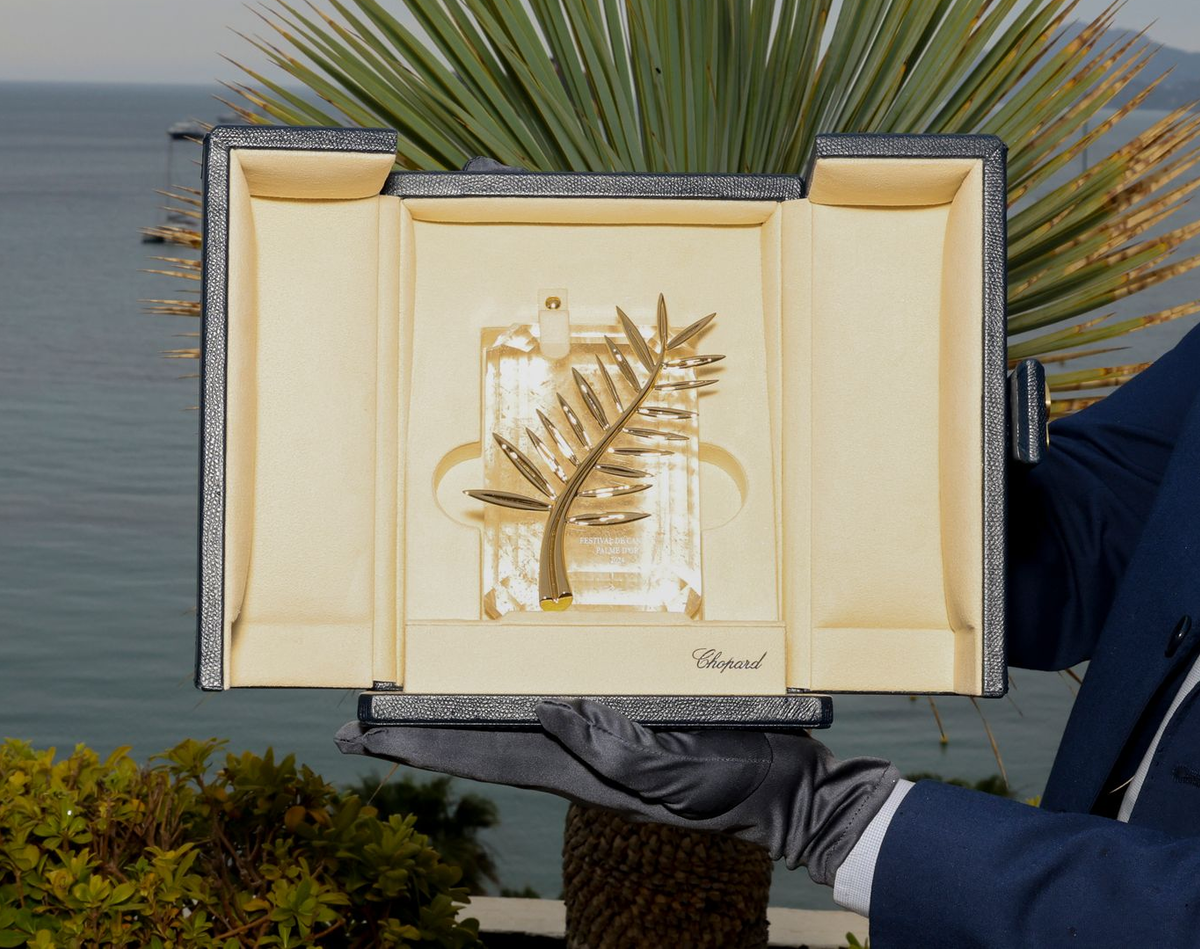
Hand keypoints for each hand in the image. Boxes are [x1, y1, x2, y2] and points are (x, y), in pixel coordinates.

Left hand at [336, 699, 897, 886]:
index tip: (366, 737)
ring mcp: (601, 741)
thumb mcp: (679, 775)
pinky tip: (509, 689)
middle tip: (363, 725)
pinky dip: (518, 697)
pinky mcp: (629, 721)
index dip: (424, 748)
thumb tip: (549, 712)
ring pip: (514, 724)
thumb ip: (616, 751)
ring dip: (460, 717)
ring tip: (413, 708)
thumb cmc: (739, 784)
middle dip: (421, 739)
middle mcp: (579, 758)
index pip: (484, 756)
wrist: (789, 792)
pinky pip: (562, 705)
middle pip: (483, 743)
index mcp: (583, 774)